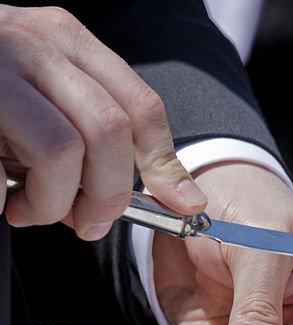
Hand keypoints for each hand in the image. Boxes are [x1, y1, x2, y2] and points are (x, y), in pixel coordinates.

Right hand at [0, 5, 205, 238]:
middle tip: (88, 224)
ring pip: (66, 148)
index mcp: (62, 39)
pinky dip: (20, 196)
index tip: (181, 203)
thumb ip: (86, 127)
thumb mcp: (37, 92)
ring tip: (34, 212)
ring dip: (61, 200)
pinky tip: (3, 200)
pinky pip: (12, 164)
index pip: (139, 104)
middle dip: (110, 193)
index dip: (165, 163)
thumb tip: (150, 192)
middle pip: (111, 130)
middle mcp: (31, 43)